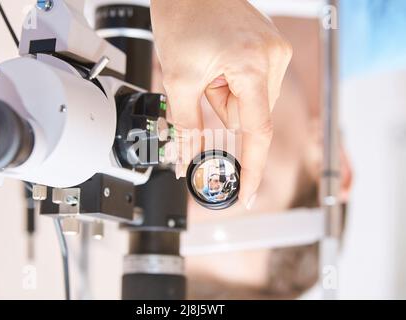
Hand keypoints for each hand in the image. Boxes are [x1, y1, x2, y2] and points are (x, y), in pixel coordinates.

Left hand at [151, 0, 291, 208]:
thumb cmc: (183, 15)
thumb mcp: (179, 78)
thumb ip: (186, 124)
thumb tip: (188, 156)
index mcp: (255, 65)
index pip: (258, 131)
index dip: (251, 168)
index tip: (246, 193)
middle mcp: (274, 58)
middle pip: (248, 115)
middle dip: (220, 107)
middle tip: (203, 80)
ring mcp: (274, 52)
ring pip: (248, 102)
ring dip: (224, 93)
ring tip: (210, 65)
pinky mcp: (269, 49)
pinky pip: (251, 84)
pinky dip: (230, 83)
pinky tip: (219, 61)